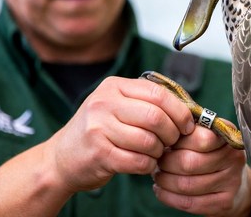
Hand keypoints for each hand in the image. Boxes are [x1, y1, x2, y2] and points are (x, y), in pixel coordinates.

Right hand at [44, 76, 194, 192]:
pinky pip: (137, 161)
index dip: (179, 110)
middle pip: (155, 116)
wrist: (63, 156)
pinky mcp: (98, 153)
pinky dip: (148, 165)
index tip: (187, 124)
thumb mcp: (118, 104)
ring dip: (159, 151)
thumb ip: (147, 102)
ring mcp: (99, 127)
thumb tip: (187, 110)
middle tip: (174, 140)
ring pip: (148, 140)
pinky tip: (145, 163)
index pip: (158, 93)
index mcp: (115, 86)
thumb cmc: (100, 128)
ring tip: (157, 152)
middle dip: (172, 132)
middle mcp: (104, 102)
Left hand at [153, 122, 250, 216]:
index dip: (177, 141)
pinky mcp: (224, 203)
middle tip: (158, 161)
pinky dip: (169, 197)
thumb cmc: (211, 150)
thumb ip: (188, 129)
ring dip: (165, 181)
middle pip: (190, 163)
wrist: (236, 179)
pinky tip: (161, 190)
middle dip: (166, 163)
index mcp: (226, 135)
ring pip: (187, 184)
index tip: (165, 142)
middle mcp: (233, 157)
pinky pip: (190, 203)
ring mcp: (231, 181)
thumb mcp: (204, 132)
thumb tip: (163, 131)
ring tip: (158, 176)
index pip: (200, 138)